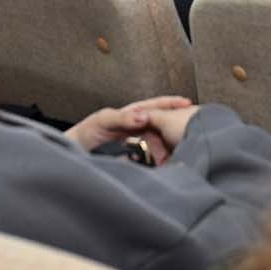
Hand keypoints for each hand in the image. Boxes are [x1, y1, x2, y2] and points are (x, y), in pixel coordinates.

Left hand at [67, 96, 192, 163]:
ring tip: (184, 150)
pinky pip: (153, 159)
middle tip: (193, 130)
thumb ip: (122, 118)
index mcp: (134, 113)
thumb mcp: (104, 120)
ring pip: (161, 143)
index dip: (172, 104)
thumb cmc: (89, 131)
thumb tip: (144, 116)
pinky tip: (168, 166)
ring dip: (171, 147)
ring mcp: (139, 143)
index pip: (157, 106)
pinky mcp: (137, 158)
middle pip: (164, 124)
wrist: (77, 152)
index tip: (187, 104)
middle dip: (177, 126)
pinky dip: (161, 162)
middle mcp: (140, 127)